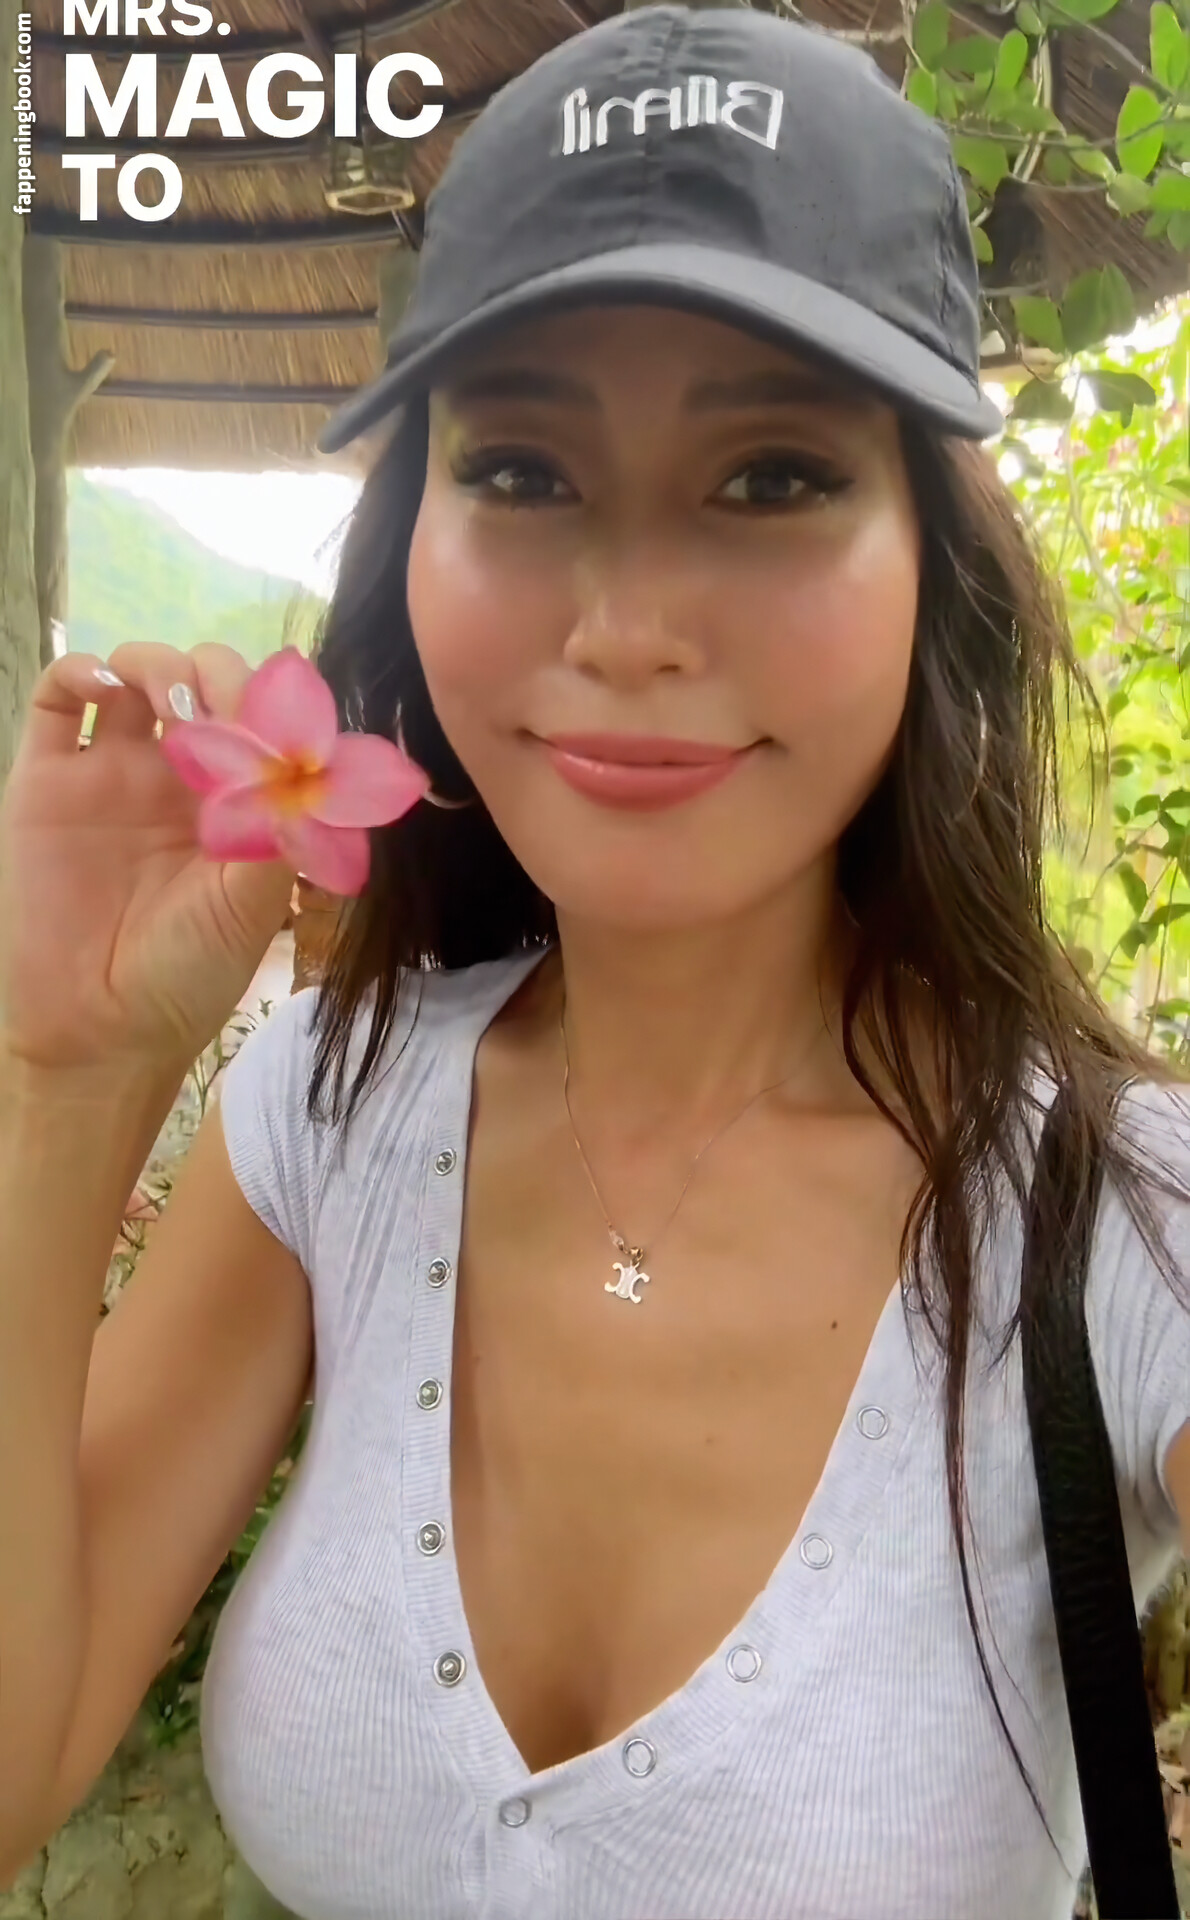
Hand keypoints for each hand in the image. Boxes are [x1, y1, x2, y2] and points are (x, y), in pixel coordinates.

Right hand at [0, 644, 297, 1075]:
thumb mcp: (251, 907)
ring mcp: (110, 775)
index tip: (270, 721)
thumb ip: (278, 833)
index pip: (256, 719)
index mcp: (234, 802)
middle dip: (216, 674)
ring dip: (157, 662)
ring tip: (170, 698)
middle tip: (218, 707)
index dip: (265, 701)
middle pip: (199, 682)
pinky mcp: (47, 781)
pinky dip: (79, 669)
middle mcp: (175, 779)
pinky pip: (59, 701)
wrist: (98, 1033)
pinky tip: (104, 682)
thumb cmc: (186, 977)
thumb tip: (302, 765)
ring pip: (134, 676)